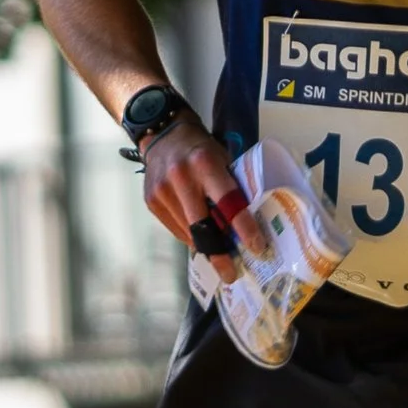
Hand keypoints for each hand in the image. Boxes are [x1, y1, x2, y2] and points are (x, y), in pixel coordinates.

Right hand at [140, 119, 268, 272]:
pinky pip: (175, 229)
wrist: (162, 135)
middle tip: (231, 273)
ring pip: (188, 232)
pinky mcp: (151, 202)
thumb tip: (246, 225)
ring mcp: (162, 191)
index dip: (244, 227)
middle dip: (219, 253)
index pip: (228, 201)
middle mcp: (181, 178)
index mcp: (205, 164)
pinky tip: (198, 235)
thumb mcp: (222, 159)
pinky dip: (190, 235)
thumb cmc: (201, 149)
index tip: (256, 247)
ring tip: (218, 253)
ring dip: (205, 245)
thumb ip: (231, 187)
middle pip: (202, 226)